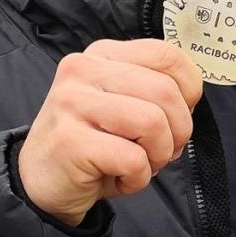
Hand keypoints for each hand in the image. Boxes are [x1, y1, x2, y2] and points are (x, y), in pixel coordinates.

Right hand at [19, 39, 202, 224]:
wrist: (42, 182)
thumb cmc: (94, 144)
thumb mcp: (126, 105)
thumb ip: (155, 90)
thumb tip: (193, 97)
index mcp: (103, 54)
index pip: (167, 55)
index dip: (189, 92)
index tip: (177, 117)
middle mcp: (83, 70)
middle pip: (166, 91)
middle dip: (179, 131)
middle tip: (162, 151)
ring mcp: (72, 103)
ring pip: (153, 123)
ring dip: (159, 155)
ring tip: (140, 164)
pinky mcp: (70, 141)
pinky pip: (133, 159)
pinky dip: (138, 178)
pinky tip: (120, 178)